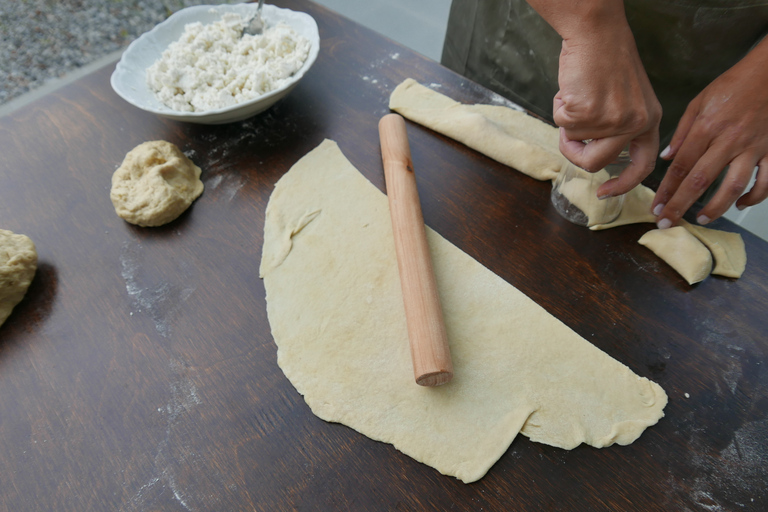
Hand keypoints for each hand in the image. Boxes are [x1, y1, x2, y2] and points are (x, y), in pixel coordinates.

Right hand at [552, 21, 661, 198]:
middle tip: (567, 137)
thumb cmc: (606, 59)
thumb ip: (618, 125)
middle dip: (574, 153)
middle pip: (595, 162)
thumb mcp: (627, 98)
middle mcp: (635, 124)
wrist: (596, 32)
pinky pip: (561, 124)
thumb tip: (590, 152)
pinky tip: (571, 87)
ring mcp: (611, 120)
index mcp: (649, 120)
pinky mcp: (587, 113)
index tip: (605, 192)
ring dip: (566, 121)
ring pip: (574, 141)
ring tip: (575, 94)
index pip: (642, 165)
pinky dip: (559, 107)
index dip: (623, 184)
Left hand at [652, 38, 767, 227]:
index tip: (656, 207)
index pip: (680, 166)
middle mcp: (729, 140)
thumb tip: (666, 157)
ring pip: (734, 185)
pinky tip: (740, 204)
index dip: (666, 190)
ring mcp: (753, 147)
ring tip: (702, 219)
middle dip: (681, 205)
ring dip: (716, 207)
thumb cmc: (734, 84)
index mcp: (706, 128)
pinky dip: (755, 196)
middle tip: (668, 222)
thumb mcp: (700, 101)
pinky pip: (767, 180)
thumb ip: (682, 131)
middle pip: (700, 180)